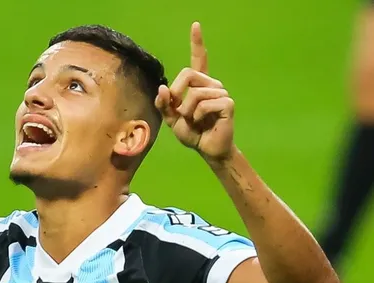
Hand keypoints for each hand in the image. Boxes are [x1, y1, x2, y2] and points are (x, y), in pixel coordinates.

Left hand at [155, 22, 234, 161]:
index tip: (195, 25)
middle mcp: (212, 84)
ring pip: (194, 94)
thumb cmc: (192, 133)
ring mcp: (221, 92)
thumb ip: (164, 104)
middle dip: (177, 95)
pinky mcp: (227, 103)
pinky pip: (203, 104)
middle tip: (180, 113)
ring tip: (196, 121)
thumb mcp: (171, 119)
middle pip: (187, 74)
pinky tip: (204, 123)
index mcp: (199, 85)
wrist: (207, 148)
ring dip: (188, 112)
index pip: (198, 60)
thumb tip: (162, 88)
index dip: (197, 43)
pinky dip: (198, 116)